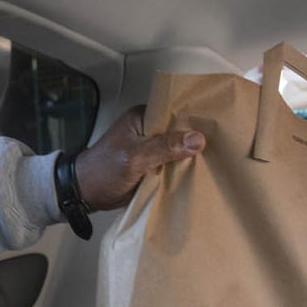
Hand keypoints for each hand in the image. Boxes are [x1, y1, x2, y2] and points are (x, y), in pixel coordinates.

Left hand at [74, 107, 206, 210]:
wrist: (85, 194)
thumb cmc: (103, 171)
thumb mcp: (135, 157)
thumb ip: (165, 147)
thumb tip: (197, 139)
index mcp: (142, 117)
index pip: (175, 112)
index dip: (194, 119)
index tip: (216, 126)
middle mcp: (148, 130)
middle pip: (179, 132)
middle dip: (195, 140)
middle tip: (222, 145)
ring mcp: (150, 149)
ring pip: (176, 150)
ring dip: (189, 157)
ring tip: (215, 161)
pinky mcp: (151, 166)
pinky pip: (171, 165)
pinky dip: (181, 170)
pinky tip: (198, 174)